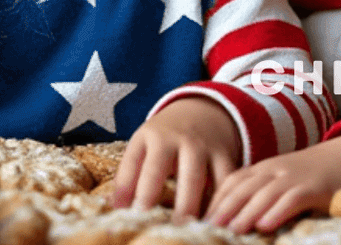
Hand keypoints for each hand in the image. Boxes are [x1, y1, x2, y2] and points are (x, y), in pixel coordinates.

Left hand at [113, 97, 239, 218]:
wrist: (198, 109)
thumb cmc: (162, 137)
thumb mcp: (142, 146)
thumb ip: (127, 175)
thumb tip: (114, 207)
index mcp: (153, 137)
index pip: (144, 167)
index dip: (139, 191)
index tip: (136, 214)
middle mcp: (181, 140)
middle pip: (181, 175)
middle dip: (180, 204)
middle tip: (173, 229)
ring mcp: (205, 147)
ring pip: (205, 180)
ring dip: (200, 207)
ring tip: (194, 230)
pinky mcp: (225, 155)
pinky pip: (226, 181)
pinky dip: (221, 201)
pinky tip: (215, 221)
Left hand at [203, 133, 340, 232]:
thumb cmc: (311, 176)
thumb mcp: (281, 180)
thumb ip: (260, 194)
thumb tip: (233, 219)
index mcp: (263, 168)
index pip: (231, 181)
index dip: (215, 200)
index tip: (198, 218)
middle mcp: (274, 170)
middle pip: (242, 188)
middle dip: (223, 208)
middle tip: (206, 228)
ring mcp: (293, 176)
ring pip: (264, 194)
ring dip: (245, 213)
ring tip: (231, 231)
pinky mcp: (314, 187)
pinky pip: (293, 198)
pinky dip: (278, 211)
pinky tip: (266, 225)